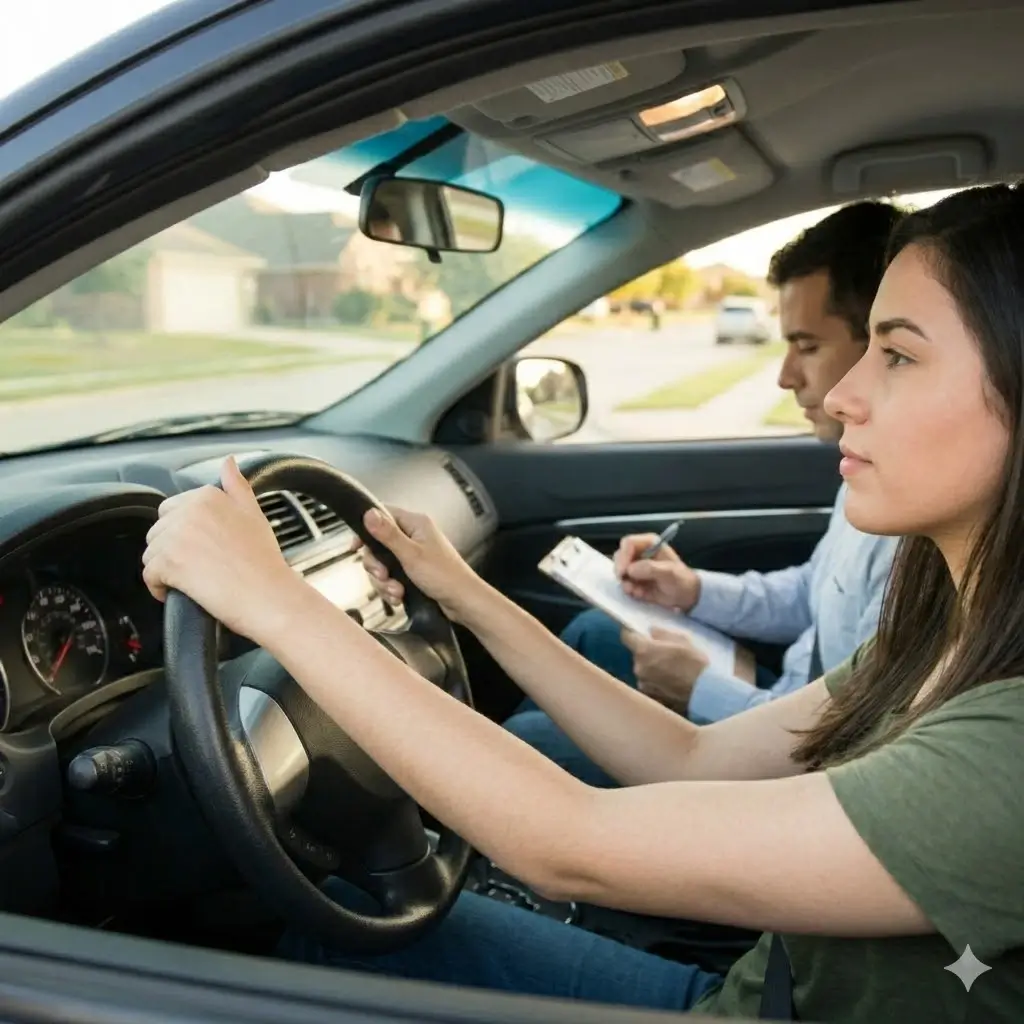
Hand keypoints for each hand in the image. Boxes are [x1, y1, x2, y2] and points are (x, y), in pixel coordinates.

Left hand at [142, 457, 301, 643]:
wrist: (268, 595)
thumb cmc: (264, 560)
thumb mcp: (254, 513)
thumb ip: (236, 485)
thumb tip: (228, 461)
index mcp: (207, 496)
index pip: (172, 510)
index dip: (183, 534)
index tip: (202, 549)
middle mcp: (189, 511)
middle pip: (158, 532)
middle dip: (172, 551)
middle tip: (200, 567)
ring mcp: (177, 537)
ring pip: (151, 554)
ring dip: (166, 570)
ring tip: (193, 581)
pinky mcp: (168, 563)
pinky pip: (149, 575)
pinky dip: (160, 588)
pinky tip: (180, 592)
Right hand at [356, 505, 481, 621]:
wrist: (463, 602)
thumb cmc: (445, 576)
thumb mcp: (411, 554)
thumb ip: (388, 535)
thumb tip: (368, 513)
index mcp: (415, 524)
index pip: (382, 515)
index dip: (366, 530)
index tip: (356, 546)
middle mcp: (414, 536)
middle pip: (378, 544)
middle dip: (377, 565)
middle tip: (383, 576)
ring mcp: (413, 555)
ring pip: (383, 565)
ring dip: (385, 582)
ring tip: (396, 592)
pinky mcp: (413, 572)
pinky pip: (392, 578)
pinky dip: (392, 589)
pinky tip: (399, 598)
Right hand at [612, 533, 700, 611]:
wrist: (686, 597)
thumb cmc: (681, 580)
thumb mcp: (669, 573)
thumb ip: (650, 568)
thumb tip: (630, 569)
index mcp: (649, 544)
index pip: (628, 543)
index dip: (624, 556)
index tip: (624, 571)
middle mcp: (640, 553)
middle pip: (620, 556)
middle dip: (622, 571)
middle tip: (628, 584)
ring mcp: (636, 567)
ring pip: (619, 571)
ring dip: (626, 583)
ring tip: (638, 591)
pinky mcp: (634, 580)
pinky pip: (624, 583)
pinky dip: (630, 590)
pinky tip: (641, 594)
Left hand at [621, 627, 709, 713]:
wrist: (705, 692)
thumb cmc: (695, 662)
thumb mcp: (682, 640)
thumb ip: (662, 633)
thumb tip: (651, 631)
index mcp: (644, 650)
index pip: (627, 637)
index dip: (633, 634)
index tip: (640, 634)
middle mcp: (639, 667)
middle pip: (637, 656)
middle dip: (647, 654)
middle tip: (664, 655)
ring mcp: (643, 684)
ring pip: (643, 671)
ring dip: (651, 669)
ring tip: (670, 671)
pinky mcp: (651, 697)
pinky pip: (649, 685)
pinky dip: (656, 683)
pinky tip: (671, 683)